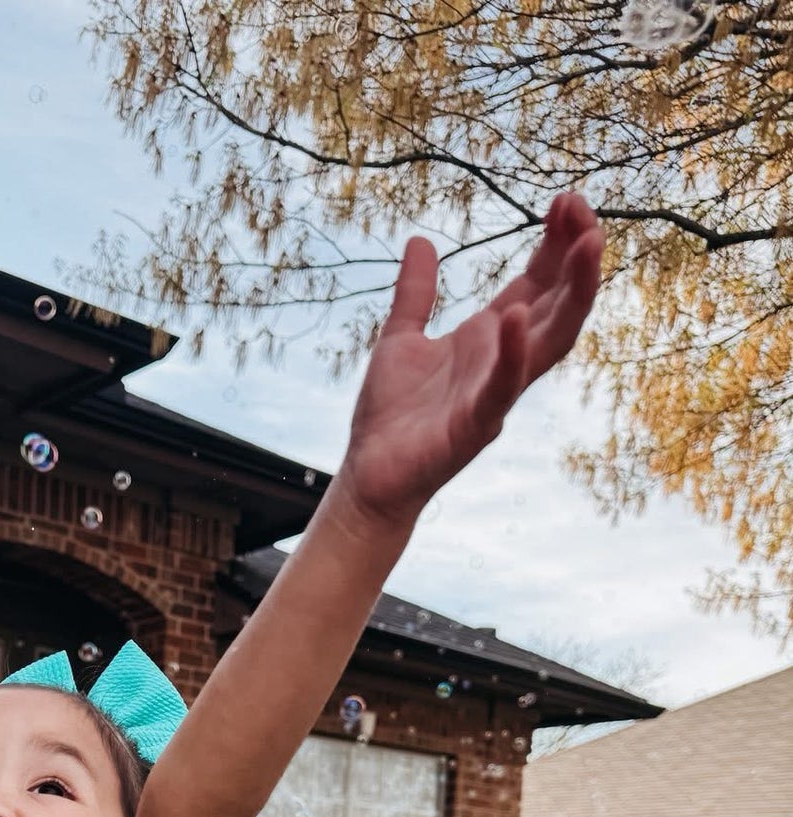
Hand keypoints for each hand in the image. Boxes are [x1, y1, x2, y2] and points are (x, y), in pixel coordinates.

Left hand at [337, 192, 604, 528]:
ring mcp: (495, 394)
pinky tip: (518, 316)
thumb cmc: (391, 415)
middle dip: (577, 256)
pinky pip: (503, 387)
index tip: (566, 199)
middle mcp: (504, 362)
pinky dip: (513, 354)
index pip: (537, 283)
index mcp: (489, 338)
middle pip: (558, 304)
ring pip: (551, 342)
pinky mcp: (475, 426)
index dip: (555, 242)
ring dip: (574, 294)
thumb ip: (415, 293)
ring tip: (587, 244)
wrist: (368, 476)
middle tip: (584, 207)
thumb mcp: (399, 338)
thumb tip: (421, 240)